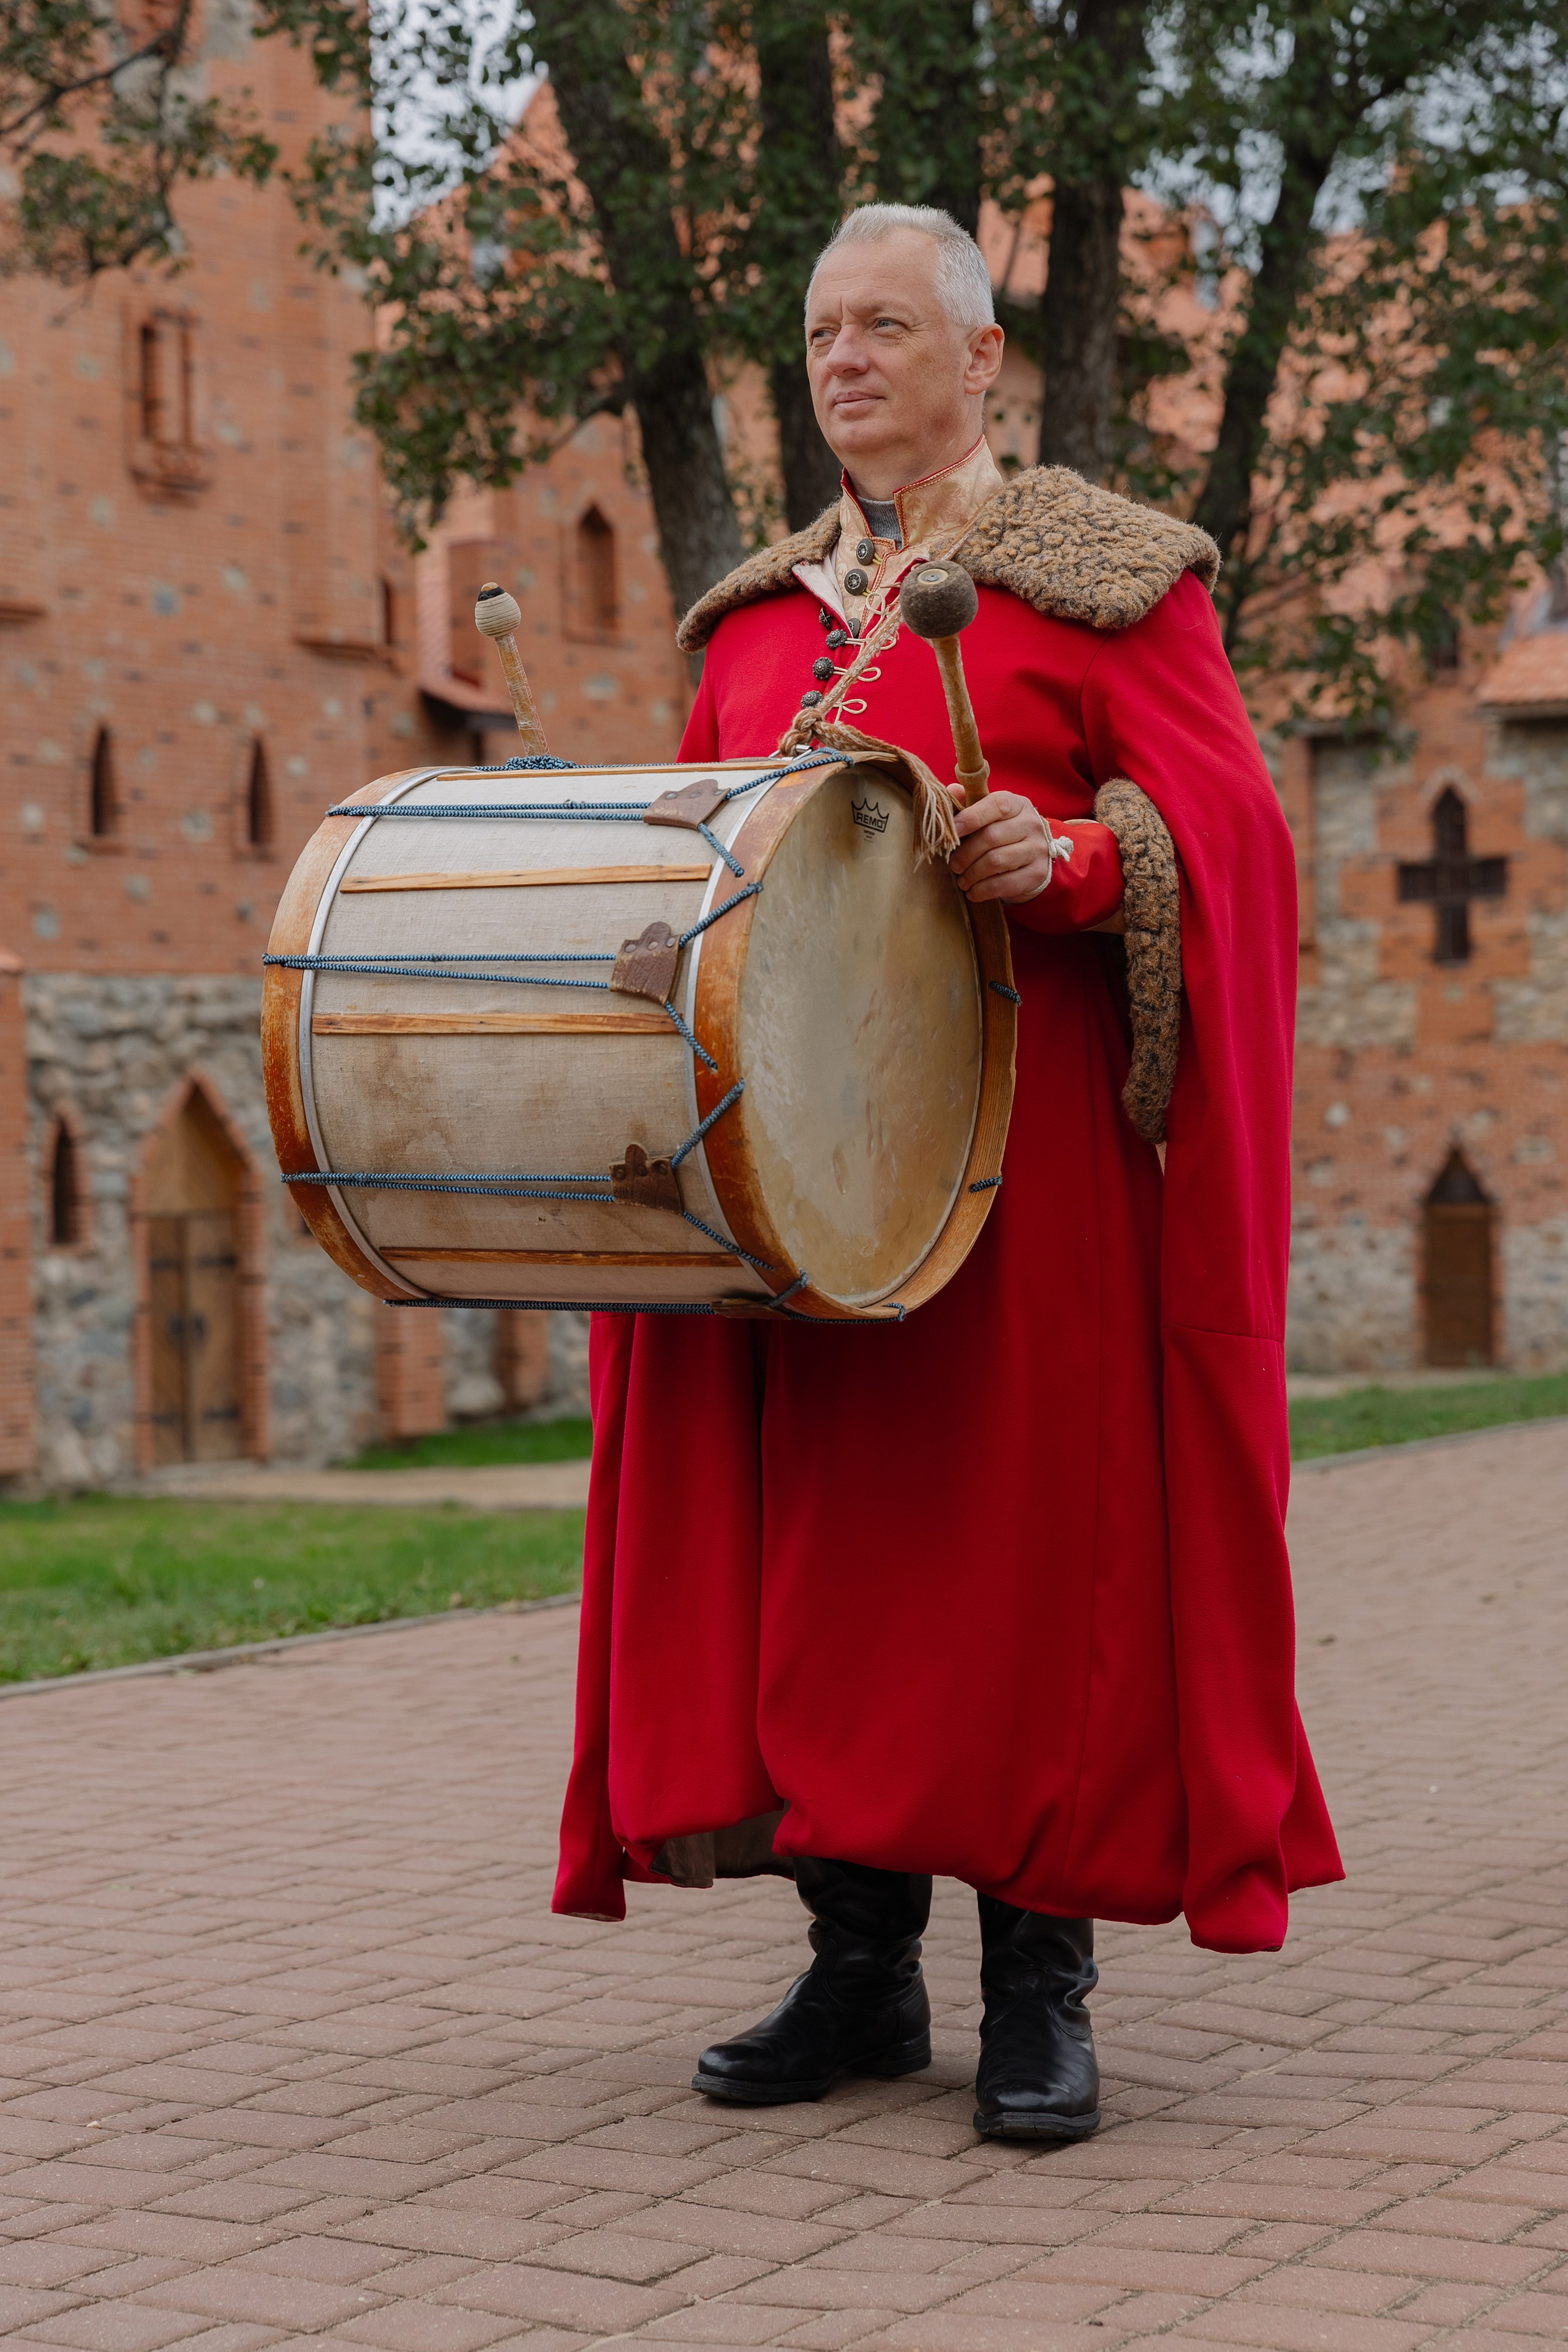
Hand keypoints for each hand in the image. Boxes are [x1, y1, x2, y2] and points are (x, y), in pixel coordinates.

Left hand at [947, 787, 1060, 903]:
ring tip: (962, 880)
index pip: (996, 805)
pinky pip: (1004, 884)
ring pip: (996, 862)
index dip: (970, 817)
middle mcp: (1031, 824)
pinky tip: (973, 891)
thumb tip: (951, 791)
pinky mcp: (1037, 873)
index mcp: (1017, 804)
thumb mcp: (990, 814)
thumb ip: (969, 803)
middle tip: (953, 865)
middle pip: (991, 837)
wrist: (1035, 857)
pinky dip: (983, 890)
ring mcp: (1037, 849)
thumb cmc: (1003, 832)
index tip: (951, 832)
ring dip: (972, 874)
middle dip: (965, 853)